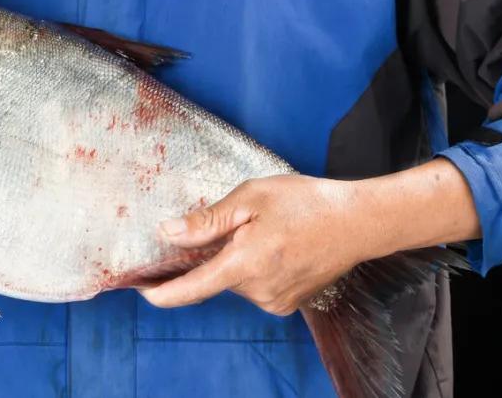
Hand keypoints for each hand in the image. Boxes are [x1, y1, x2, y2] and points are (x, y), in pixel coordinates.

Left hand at [140, 175, 367, 315]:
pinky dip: (253, 267)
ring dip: (236, 258)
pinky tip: (275, 246)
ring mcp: (275, 300)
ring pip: (235, 280)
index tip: (142, 290)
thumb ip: (207, 220)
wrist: (359, 222)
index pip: (192, 288)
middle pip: (215, 276)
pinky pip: (254, 286)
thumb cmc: (307, 203)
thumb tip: (168, 233)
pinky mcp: (286, 303)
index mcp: (245, 264)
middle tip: (239, 223)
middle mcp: (259, 291)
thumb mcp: (251, 198)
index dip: (163, 292)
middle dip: (215, 252)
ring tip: (267, 231)